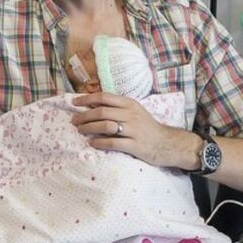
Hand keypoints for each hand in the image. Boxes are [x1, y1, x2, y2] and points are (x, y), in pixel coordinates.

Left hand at [70, 92, 194, 167]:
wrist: (168, 143)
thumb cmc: (147, 127)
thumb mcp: (134, 112)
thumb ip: (116, 108)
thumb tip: (91, 105)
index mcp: (129, 104)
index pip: (104, 97)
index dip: (86, 99)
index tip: (74, 102)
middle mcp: (131, 114)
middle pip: (102, 111)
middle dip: (84, 116)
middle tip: (74, 121)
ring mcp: (134, 130)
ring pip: (105, 126)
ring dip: (89, 128)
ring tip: (80, 131)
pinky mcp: (135, 145)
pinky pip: (113, 142)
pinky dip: (99, 142)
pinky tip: (92, 143)